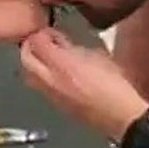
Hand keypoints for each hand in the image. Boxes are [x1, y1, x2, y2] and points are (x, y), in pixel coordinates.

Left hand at [19, 28, 148, 142]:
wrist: (122, 117)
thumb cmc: (115, 84)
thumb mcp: (97, 55)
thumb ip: (73, 47)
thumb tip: (59, 42)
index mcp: (62, 65)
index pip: (36, 43)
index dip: (39, 33)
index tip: (46, 29)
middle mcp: (51, 81)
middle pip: (26, 60)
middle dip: (29, 47)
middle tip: (41, 41)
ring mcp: (52, 96)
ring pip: (30, 74)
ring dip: (34, 62)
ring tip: (49, 56)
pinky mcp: (58, 107)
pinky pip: (41, 87)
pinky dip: (42, 76)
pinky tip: (58, 74)